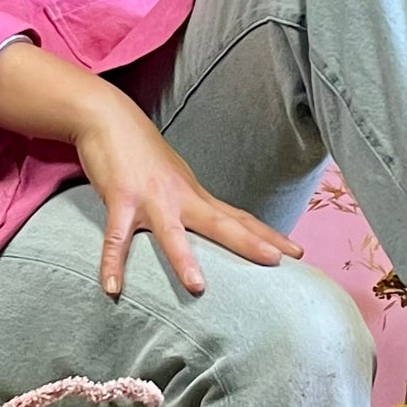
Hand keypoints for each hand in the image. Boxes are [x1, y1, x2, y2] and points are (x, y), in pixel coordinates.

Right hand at [74, 89, 301, 297]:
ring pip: (171, 233)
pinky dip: (112, 264)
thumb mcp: (175, 177)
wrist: (109, 117)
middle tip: (277, 262)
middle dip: (249, 243)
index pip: (239, 217)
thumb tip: (208, 224)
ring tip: (197, 287)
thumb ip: (191, 202)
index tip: (298, 252)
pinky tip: (112, 288)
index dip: (268, 235)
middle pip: (221, 224)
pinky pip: (116, 239)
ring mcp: (151, 199)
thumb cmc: (142, 152)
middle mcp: (180, 197)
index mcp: (195, 195)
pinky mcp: (121, 200)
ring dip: (183, 259)